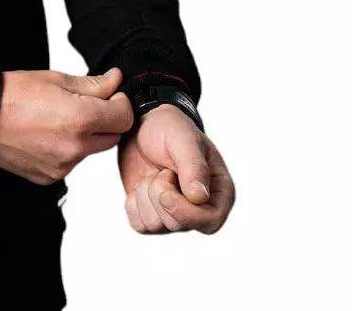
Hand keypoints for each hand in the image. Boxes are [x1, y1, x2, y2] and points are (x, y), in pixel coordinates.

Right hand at [0, 66, 133, 183]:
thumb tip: (115, 81)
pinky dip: (65, 150)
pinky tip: (46, 135)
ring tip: (56, 120)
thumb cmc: (14, 93)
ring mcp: (63, 166)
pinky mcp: (50, 178)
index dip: (121, 103)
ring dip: (84, 137)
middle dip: (105, 120)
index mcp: (81, 119)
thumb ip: (93, 84)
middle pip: (112, 137)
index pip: (124, 117)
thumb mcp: (57, 79)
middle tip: (83, 105)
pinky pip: (70, 163)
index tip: (112, 95)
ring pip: (89, 151)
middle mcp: (76, 147)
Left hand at [117, 103, 235, 233]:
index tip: (165, 195)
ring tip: (154, 173)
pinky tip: (140, 183)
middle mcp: (200, 209)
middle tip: (163, 169)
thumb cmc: (170, 128)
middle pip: (177, 224)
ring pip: (155, 226)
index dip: (186, 214)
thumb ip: (194, 167)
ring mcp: (175, 214)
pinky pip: (139, 225)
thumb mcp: (184, 140)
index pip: (210, 222)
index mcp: (219, 192)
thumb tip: (199, 198)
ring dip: (146, 195)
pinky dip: (133, 203)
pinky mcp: (152, 214)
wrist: (142, 125)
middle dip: (160, 194)